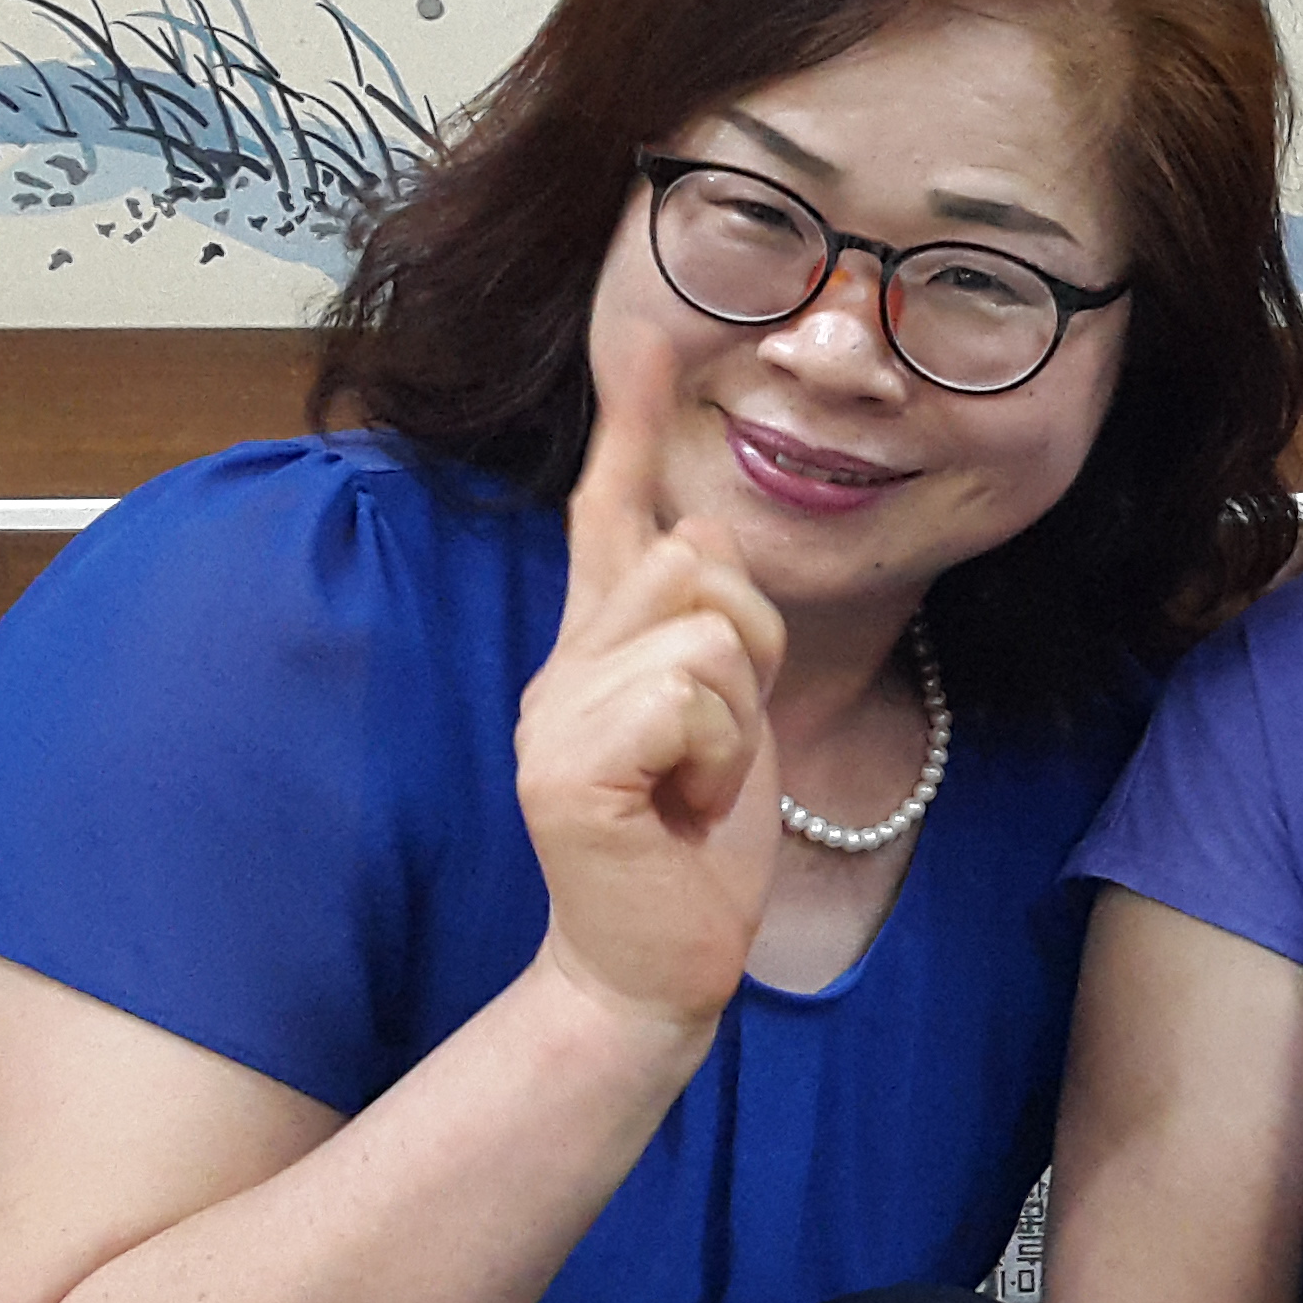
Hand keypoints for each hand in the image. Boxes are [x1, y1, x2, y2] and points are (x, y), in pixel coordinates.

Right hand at [515, 353, 787, 1052]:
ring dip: (738, 712)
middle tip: (718, 748)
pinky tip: (684, 811)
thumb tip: (700, 533)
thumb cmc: (694, 847)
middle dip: (749, 645)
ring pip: (705, 627)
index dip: (626, 425)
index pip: (609, 512)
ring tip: (698, 783)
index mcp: (596, 646)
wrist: (654, 965)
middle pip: (698, 559)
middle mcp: (561, 663)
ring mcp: (553, 713)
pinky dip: (719, 757)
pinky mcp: (567, 767)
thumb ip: (706, 627)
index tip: (643, 338)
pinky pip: (691, 696)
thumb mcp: (722, 715)